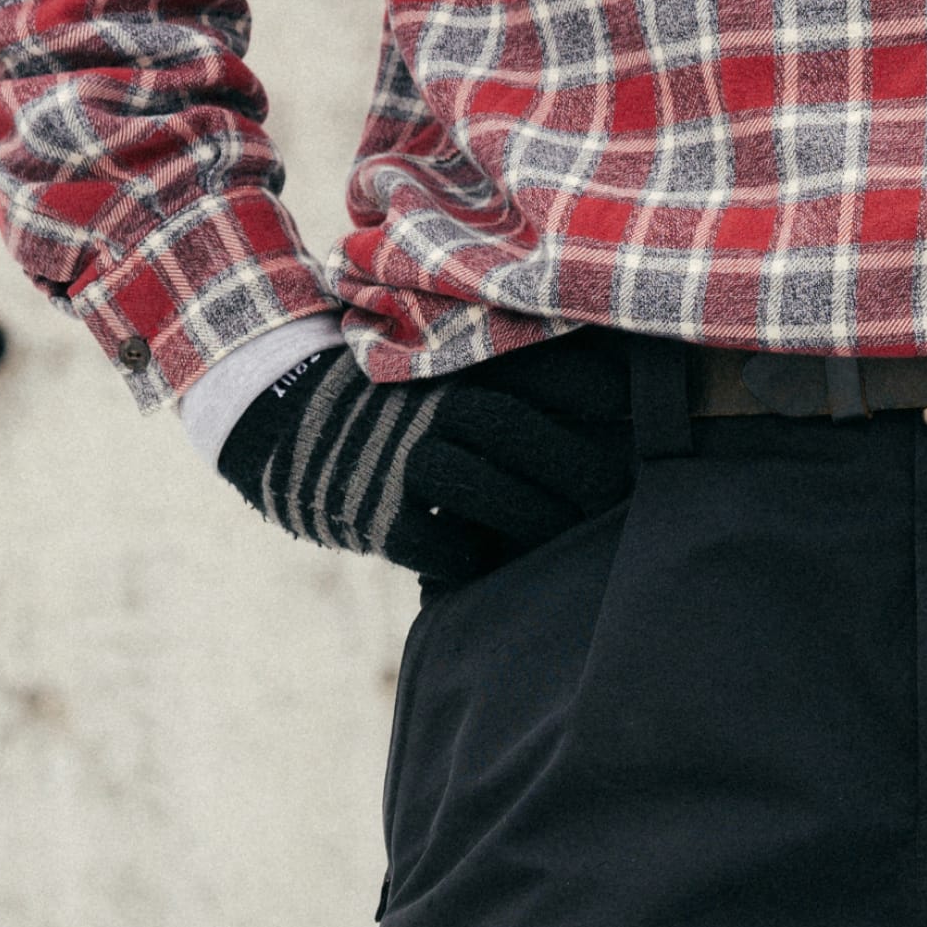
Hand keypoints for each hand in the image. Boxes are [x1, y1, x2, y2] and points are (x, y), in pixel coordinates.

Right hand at [217, 334, 634, 587]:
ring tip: (575, 540)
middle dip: (587, 474)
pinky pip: (452, 550)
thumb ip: (505, 367)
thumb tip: (610, 389)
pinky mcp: (384, 515)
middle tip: (621, 499)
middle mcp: (439, 403)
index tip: (649, 418)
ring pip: (500, 497)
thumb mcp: (439, 359)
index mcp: (460, 359)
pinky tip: (495, 567)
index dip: (608, 395)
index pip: (552, 369)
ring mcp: (409, 460)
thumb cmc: (385, 395)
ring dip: (545, 524)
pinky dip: (478, 562)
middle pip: (534, 438)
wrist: (278, 416)